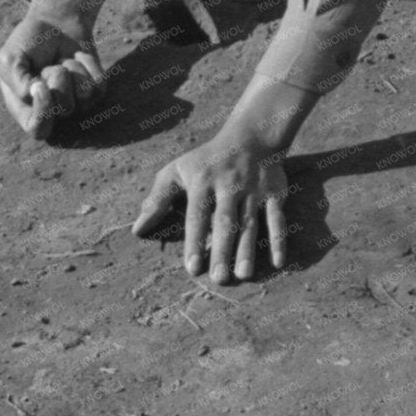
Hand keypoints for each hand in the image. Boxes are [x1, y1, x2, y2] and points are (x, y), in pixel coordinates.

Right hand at [0, 13, 105, 138]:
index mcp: (25, 109)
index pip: (38, 129)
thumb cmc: (27, 42)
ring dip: (73, 69)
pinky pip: (98, 84)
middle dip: (59, 79)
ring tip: (62, 60)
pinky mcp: (94, 90)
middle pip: (65, 108)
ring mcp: (75, 101)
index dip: (43, 114)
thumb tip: (34, 93)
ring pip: (84, 95)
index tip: (41, 85)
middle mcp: (52, 110)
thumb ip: (16, 81)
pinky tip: (77, 57)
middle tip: (51, 65)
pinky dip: (87, 63)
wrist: (54, 21)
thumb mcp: (9, 58)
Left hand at [133, 131, 289, 283]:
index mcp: (203, 182)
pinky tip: (278, 262)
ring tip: (243, 275)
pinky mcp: (274, 193)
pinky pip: (277, 218)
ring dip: (248, 250)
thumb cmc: (207, 161)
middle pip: (225, 222)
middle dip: (222, 250)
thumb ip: (157, 200)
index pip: (198, 215)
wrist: (251, 137)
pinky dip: (279, 240)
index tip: (192, 268)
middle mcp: (229, 186)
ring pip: (250, 223)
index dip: (195, 242)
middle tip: (218, 279)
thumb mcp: (177, 170)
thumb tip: (137, 230)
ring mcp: (254, 190)